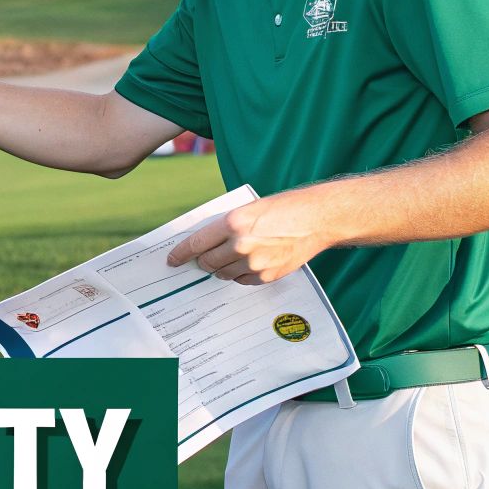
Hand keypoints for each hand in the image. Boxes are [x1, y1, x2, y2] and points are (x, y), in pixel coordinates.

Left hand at [165, 189, 338, 284]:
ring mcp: (254, 263)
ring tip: (232, 256)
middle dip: (203, 261)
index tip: (172, 260)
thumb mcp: (248, 209)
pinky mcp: (267, 275)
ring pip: (224, 273)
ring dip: (222, 268)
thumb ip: (226, 226)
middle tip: (204, 258)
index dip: (181, 254)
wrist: (316, 219)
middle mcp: (241, 245)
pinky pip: (242, 280)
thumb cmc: (284, 209)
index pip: (196, 243)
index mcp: (232, 223)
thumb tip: (205, 242)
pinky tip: (249, 262)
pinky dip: (240, 274)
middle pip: (207, 262)